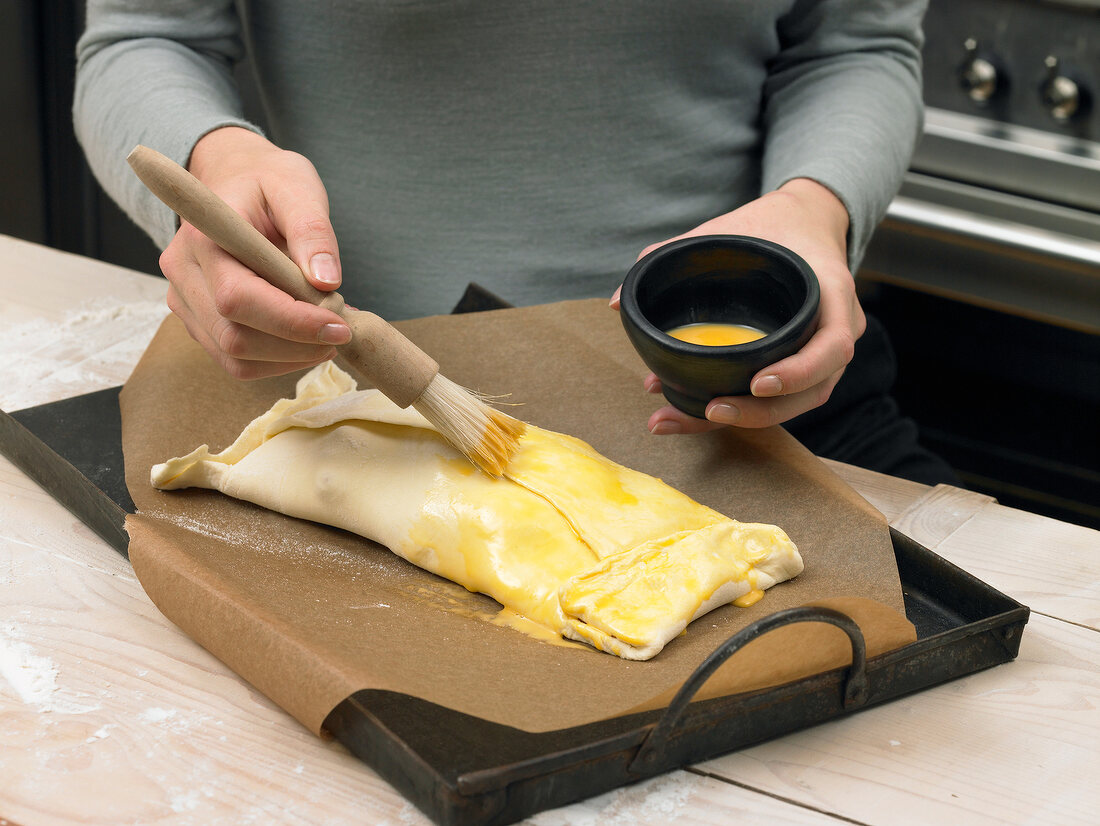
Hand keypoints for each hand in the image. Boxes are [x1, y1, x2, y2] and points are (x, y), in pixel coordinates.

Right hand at [158, 127, 350, 379]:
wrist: (236, 181)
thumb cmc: (268, 182)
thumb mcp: (298, 188)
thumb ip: (313, 231)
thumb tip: (326, 281)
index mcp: (203, 238)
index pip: (239, 298)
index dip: (292, 321)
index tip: (340, 325)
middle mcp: (183, 274)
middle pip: (234, 336)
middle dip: (296, 345)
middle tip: (342, 329)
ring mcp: (185, 302)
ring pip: (234, 358)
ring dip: (290, 358)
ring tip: (328, 335)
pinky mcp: (198, 322)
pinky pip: (235, 362)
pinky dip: (277, 362)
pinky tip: (305, 342)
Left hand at [611, 178, 864, 432]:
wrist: (804, 223)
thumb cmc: (768, 227)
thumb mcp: (727, 229)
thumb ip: (672, 254)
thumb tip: (617, 302)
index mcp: (831, 291)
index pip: (832, 346)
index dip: (799, 372)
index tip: (757, 384)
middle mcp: (838, 329)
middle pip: (812, 390)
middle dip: (761, 412)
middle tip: (711, 412)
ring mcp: (824, 353)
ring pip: (796, 403)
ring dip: (743, 419)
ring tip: (679, 418)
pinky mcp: (804, 365)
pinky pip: (781, 397)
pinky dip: (739, 408)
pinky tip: (690, 410)